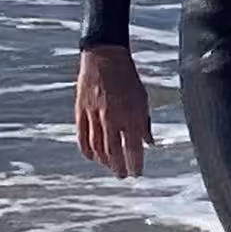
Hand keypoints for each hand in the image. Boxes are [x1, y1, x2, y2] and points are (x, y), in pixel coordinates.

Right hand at [74, 45, 154, 177]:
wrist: (104, 57)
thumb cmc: (126, 76)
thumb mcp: (142, 98)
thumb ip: (145, 122)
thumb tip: (149, 143)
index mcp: (130, 114)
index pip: (133, 148)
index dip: (136, 164)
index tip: (137, 173)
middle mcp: (111, 118)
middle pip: (113, 153)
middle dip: (119, 167)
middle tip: (122, 175)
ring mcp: (94, 115)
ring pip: (97, 148)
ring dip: (104, 162)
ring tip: (110, 167)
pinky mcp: (81, 111)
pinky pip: (82, 137)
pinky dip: (87, 150)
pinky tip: (92, 157)